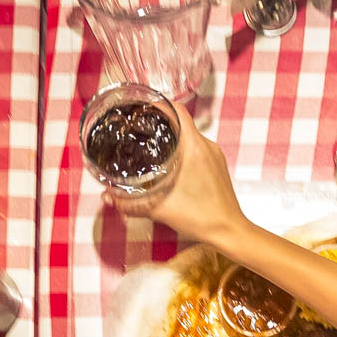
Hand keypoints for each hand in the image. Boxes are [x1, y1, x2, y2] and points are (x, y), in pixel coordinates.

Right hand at [101, 103, 247, 246]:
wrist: (229, 231)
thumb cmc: (201, 217)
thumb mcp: (159, 209)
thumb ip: (130, 203)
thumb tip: (107, 197)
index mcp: (194, 147)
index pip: (177, 110)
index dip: (159, 105)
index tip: (142, 109)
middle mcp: (207, 146)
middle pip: (182, 122)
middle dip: (161, 122)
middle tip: (141, 128)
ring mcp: (215, 157)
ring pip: (191, 136)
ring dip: (174, 137)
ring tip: (153, 145)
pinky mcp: (218, 168)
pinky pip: (199, 150)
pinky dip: (185, 150)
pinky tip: (172, 164)